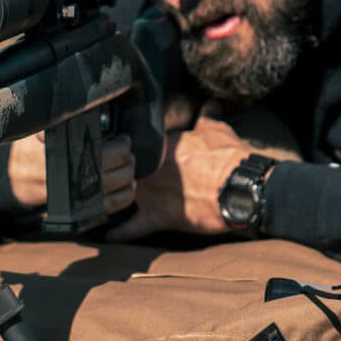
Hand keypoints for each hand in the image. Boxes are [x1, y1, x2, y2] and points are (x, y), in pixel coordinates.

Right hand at [7, 132, 136, 215]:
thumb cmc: (28, 150)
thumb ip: (58, 122)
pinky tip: (128, 185)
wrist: (12, 179)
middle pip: (109, 174)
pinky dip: (123, 198)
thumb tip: (80, 108)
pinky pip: (107, 209)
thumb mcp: (37, 132)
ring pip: (111, 192)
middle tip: (126, 148)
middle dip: (125, 160)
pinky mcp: (77, 211)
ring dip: (127, 177)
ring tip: (129, 164)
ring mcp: (71, 199)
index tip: (122, 139)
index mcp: (56, 157)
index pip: (99, 154)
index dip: (118, 147)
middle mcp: (64, 181)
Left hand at [105, 114, 251, 241]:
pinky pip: (131, 227)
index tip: (125, 152)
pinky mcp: (157, 217)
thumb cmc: (228, 158)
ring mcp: (150, 194)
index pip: (133, 145)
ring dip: (110, 198)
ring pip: (117, 196)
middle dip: (114, 172)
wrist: (239, 187)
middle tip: (110, 176)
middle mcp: (148, 169)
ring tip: (101, 202)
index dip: (128, 150)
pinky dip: (119, 233)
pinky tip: (107, 235)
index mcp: (159, 146)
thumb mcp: (216, 130)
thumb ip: (207, 117)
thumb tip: (211, 105)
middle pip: (119, 170)